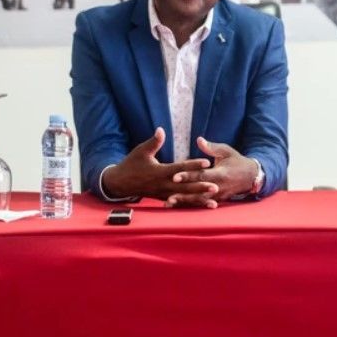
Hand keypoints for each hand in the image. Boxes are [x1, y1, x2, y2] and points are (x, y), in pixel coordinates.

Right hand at [102, 128, 216, 204]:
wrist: (120, 183)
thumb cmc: (131, 164)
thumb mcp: (140, 151)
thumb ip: (153, 142)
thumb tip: (161, 129)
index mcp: (159, 172)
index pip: (179, 168)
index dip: (193, 165)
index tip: (207, 162)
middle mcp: (163, 185)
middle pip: (185, 187)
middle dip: (200, 187)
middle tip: (216, 187)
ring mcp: (163, 194)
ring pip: (184, 198)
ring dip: (199, 200)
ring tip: (214, 202)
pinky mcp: (163, 199)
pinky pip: (180, 203)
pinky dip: (191, 205)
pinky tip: (202, 207)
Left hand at [166, 137, 256, 205]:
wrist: (251, 177)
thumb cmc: (236, 161)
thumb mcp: (226, 151)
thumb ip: (212, 147)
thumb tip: (199, 140)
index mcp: (221, 173)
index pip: (202, 175)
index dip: (188, 176)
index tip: (175, 176)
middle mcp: (219, 187)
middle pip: (198, 191)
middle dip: (183, 194)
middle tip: (168, 196)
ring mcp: (218, 196)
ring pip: (199, 200)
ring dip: (184, 202)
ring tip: (169, 203)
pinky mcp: (217, 200)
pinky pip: (201, 204)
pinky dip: (189, 206)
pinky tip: (177, 207)